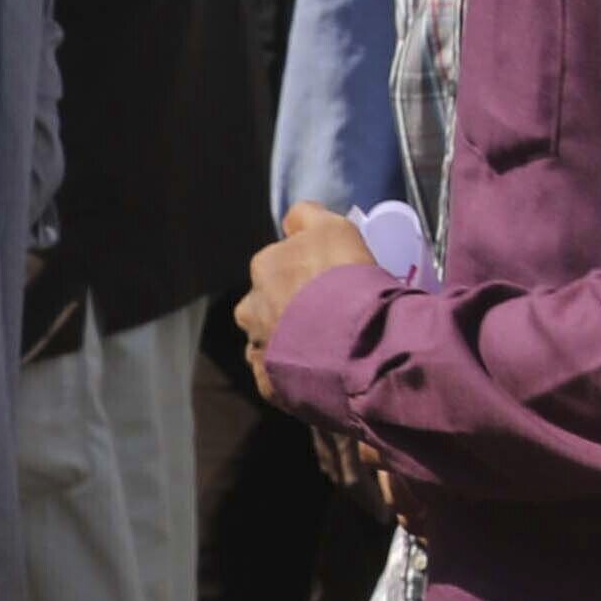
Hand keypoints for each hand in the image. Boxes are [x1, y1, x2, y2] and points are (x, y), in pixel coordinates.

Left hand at [237, 204, 381, 401]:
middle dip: (289, 307)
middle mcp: (250, 308)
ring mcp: (257, 348)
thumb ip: (307, 216)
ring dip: (290, 341)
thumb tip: (292, 219)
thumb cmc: (342, 277)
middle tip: (327, 314)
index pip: (278, 263)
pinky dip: (294, 372)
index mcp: (263, 267)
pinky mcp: (268, 383)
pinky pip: (279, 375)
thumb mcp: (333, 227)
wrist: (350, 341)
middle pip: (269, 303)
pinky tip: (319, 369)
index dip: (304, 271)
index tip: (327, 280)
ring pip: (271, 340)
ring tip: (325, 346)